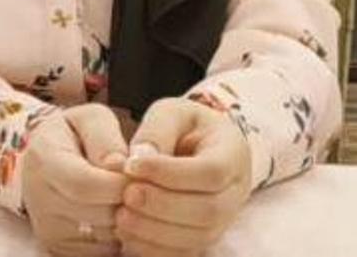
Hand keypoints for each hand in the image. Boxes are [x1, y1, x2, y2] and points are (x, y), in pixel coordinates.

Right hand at [23, 103, 128, 255]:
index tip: (137, 173)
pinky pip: (100, 252)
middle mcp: (38, 198)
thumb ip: (105, 136)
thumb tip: (119, 166)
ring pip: (103, 237)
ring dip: (124, 219)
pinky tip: (114, 211)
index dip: (118, 183)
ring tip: (124, 195)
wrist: (48, 157)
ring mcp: (47, 228)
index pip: (84, 184)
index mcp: (42, 158)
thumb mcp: (90, 118)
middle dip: (126, 200)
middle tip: (137, 185)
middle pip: (97, 214)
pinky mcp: (58, 248)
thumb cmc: (76, 133)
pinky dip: (115, 236)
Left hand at [115, 98, 251, 256]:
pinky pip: (186, 253)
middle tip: (126, 194)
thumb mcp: (172, 113)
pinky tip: (128, 235)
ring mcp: (224, 220)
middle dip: (162, 205)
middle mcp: (235, 192)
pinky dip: (155, 250)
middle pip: (207, 210)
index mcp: (232, 153)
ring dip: (155, 231)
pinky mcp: (205, 239)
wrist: (200, 147)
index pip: (210, 171)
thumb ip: (157, 130)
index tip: (131, 165)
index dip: (170, 173)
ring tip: (121, 216)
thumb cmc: (184, 126)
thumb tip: (139, 158)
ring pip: (197, 238)